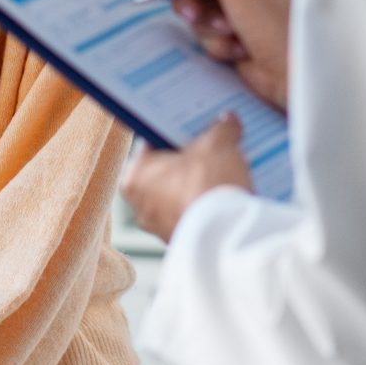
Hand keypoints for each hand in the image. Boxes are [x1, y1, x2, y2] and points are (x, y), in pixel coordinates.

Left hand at [121, 113, 255, 241]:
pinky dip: (209, 206)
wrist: (226, 234)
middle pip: (169, 171)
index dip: (177, 131)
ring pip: (182, 195)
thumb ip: (221, 128)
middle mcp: (141, 206)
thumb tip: (227, 122)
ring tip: (228, 171)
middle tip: (215, 146)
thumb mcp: (218, 144)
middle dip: (192, 160)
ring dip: (202, 184)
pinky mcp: (184, 242)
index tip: (195, 125)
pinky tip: (230, 195)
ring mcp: (161, 228)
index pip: (153, 143)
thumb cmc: (208, 186)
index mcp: (135, 177)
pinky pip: (195, 216)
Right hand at [167, 0, 292, 108]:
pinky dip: (220, 45)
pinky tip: (242, 51)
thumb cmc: (282, 26)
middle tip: (194, 13)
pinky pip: (210, 36)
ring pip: (200, 11)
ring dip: (210, 26)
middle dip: (196, 0)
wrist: (300, 77)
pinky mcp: (238, 39)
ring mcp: (244, 12)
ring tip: (234, 34)